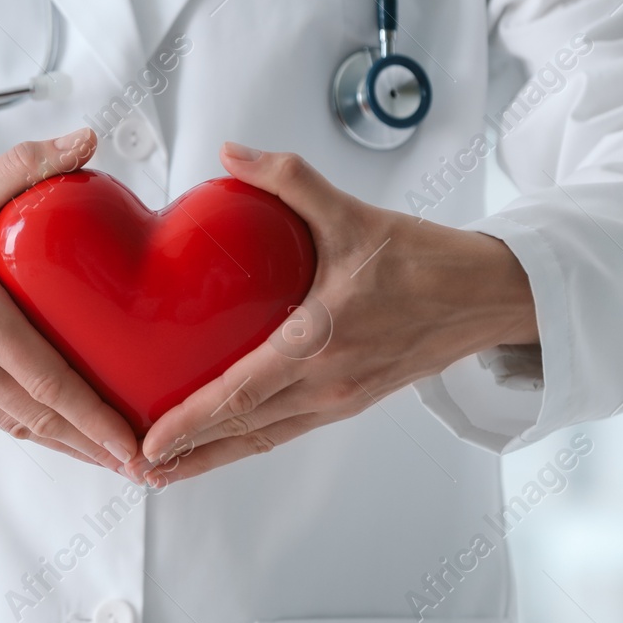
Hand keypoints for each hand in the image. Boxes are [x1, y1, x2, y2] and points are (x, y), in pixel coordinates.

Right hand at [0, 128, 147, 480]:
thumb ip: (27, 166)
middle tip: (142, 463)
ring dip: (65, 442)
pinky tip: (55, 423)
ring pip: (17, 424)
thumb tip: (84, 141)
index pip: (49, 384)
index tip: (133, 444)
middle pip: (41, 420)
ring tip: (109, 452)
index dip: (95, 421)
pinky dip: (29, 424)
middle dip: (94, 446)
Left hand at [138, 142, 537, 484]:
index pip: (244, 391)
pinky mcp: (350, 402)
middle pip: (245, 429)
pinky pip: (287, 429)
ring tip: (165, 470)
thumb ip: (288, 179)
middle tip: (136, 465)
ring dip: (214, 457)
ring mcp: (342, 400)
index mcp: (324, 339)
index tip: (151, 441)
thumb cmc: (424, 258)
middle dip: (189, 454)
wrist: (486, 296)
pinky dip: (248, 440)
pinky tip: (219, 441)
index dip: (193, 421)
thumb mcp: (352, 212)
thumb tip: (230, 152)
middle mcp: (330, 382)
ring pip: (265, 439)